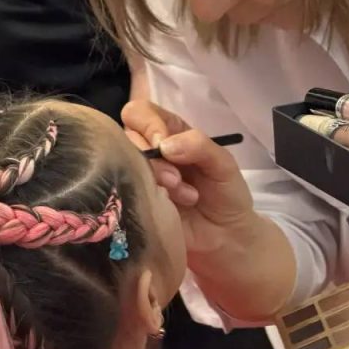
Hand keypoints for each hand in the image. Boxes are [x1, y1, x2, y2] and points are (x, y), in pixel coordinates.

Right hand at [121, 100, 256, 255]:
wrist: (226, 236)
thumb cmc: (226, 193)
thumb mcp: (223, 163)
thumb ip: (200, 145)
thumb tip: (164, 146)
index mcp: (169, 132)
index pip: (140, 113)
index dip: (146, 124)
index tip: (163, 144)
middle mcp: (149, 152)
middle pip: (126, 139)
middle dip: (154, 159)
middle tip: (176, 179)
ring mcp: (138, 178)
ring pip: (124, 166)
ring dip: (155, 180)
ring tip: (185, 196)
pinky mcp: (133, 204)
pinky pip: (122, 194)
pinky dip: (147, 199)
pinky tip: (170, 208)